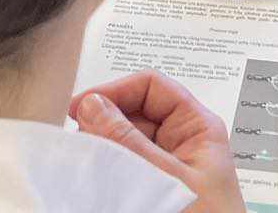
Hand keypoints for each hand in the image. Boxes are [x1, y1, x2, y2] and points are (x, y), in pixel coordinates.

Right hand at [72, 72, 242, 212]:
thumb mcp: (166, 177)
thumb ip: (128, 142)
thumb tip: (95, 106)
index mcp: (197, 128)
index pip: (151, 87)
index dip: (115, 90)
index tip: (83, 106)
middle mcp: (182, 144)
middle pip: (134, 112)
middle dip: (105, 122)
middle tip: (80, 138)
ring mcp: (168, 168)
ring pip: (126, 142)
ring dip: (104, 147)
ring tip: (87, 160)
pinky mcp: (155, 190)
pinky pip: (126, 169)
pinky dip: (108, 170)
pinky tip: (96, 179)